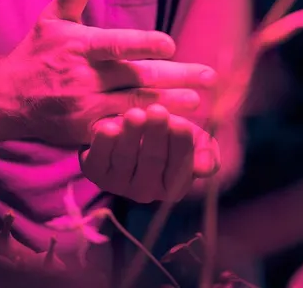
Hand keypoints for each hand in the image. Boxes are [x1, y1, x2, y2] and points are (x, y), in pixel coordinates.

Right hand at [4, 0, 216, 146]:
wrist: (9, 99)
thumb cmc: (37, 53)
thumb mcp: (52, 18)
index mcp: (79, 48)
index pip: (116, 46)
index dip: (144, 45)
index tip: (171, 44)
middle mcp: (84, 79)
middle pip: (136, 78)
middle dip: (175, 77)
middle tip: (208, 76)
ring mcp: (86, 108)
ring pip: (135, 106)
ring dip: (169, 105)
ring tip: (198, 101)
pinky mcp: (87, 131)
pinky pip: (123, 130)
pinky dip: (148, 128)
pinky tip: (171, 129)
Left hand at [79, 103, 219, 202]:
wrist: (127, 127)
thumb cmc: (165, 132)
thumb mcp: (190, 138)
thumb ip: (204, 150)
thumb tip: (206, 167)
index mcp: (174, 185)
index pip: (180, 168)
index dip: (180, 146)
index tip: (180, 123)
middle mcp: (146, 190)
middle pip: (152, 162)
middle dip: (156, 136)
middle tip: (157, 112)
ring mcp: (118, 184)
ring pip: (125, 159)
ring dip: (131, 136)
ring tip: (135, 114)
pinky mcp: (96, 173)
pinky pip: (98, 161)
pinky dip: (103, 144)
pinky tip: (107, 127)